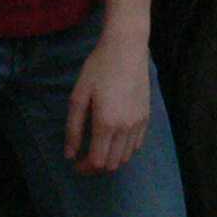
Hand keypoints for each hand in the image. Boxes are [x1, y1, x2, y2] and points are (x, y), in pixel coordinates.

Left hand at [66, 33, 153, 174]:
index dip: (85, 167)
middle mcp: (125, 128)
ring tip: (99, 150)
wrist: (127, 49)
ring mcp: (139, 123)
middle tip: (84, 160)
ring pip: (126, 157)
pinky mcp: (146, 117)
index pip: (97, 161)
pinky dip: (125, 150)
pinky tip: (115, 141)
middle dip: (96, 167)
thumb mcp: (79, 96)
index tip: (76, 163)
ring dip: (111, 159)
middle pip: (112, 164)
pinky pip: (137, 145)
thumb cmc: (98, 68)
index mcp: (106, 123)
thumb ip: (74, 128)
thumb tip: (70, 154)